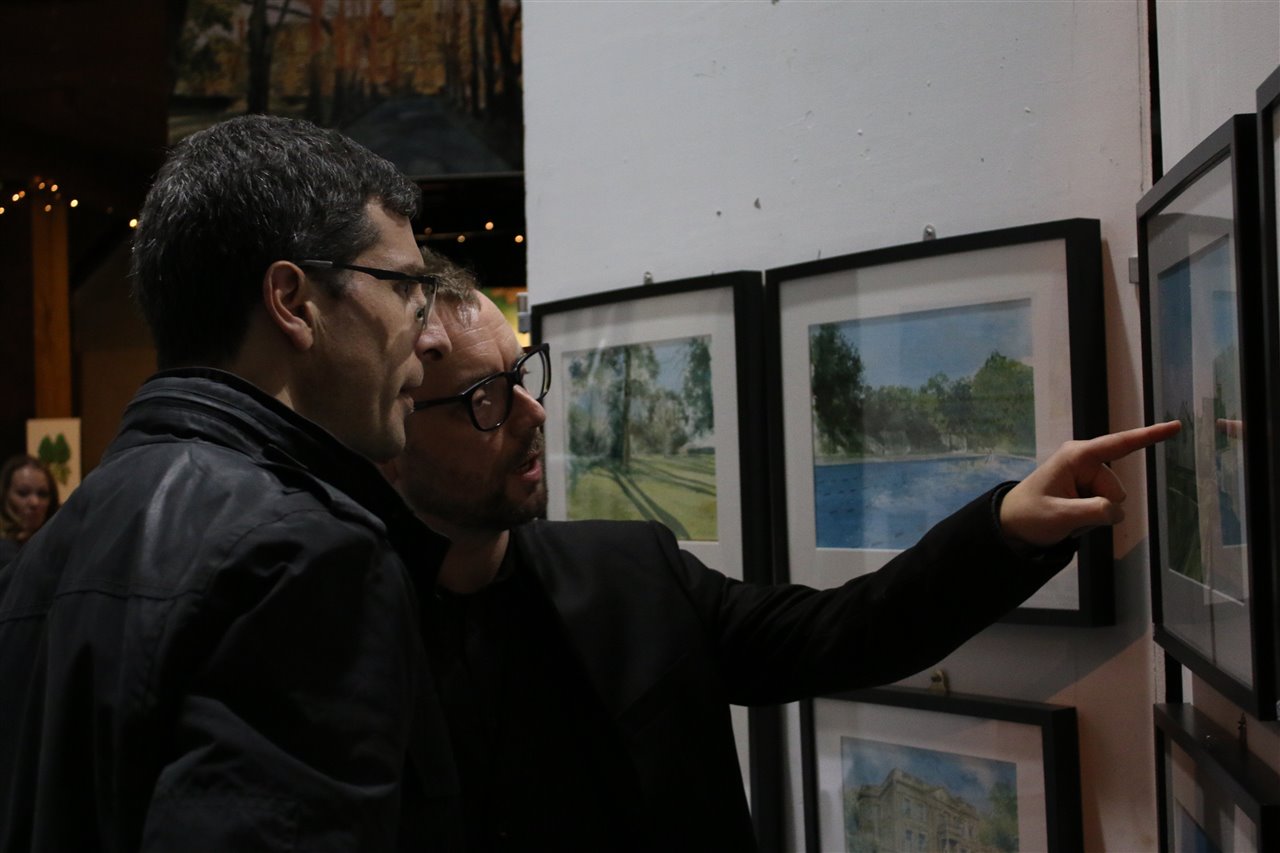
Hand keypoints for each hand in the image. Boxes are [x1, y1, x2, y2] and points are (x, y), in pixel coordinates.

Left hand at [999, 421, 1181, 548]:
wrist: (1012, 527)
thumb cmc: (1030, 516)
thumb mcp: (1060, 516)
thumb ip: (1092, 512)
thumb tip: (1117, 509)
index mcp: (1077, 456)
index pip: (1120, 444)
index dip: (1150, 436)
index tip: (1176, 426)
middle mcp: (1085, 461)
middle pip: (1117, 491)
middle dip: (1099, 510)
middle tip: (1067, 515)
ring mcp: (1087, 475)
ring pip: (1114, 503)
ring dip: (1093, 517)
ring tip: (1066, 516)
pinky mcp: (1088, 490)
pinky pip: (1106, 509)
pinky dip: (1091, 520)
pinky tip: (1071, 519)